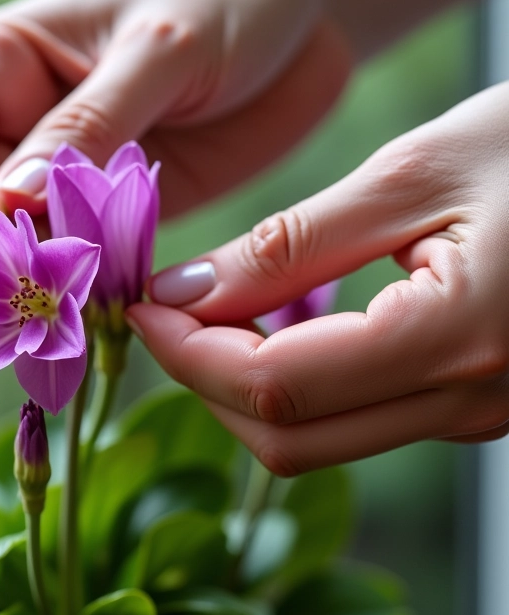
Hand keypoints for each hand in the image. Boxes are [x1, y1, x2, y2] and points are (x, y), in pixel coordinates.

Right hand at [0, 0, 350, 271]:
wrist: (298, 25)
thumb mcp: (157, 47)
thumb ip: (87, 125)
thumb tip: (14, 203)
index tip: (5, 226)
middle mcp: (8, 127)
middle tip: (31, 285)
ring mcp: (51, 180)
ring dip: (18, 287)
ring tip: (69, 306)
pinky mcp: (99, 217)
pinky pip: (63, 266)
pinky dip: (69, 295)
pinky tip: (98, 309)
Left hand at [126, 81, 508, 474]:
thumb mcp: (410, 176)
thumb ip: (289, 247)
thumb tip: (184, 291)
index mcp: (457, 341)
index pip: (274, 387)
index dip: (189, 353)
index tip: (143, 303)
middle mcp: (468, 404)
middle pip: (285, 437)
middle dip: (204, 379)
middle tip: (168, 309)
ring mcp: (470, 415)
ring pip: (312, 439)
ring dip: (240, 386)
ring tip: (210, 312)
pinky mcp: (464, 404)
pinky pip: (350, 419)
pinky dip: (288, 385)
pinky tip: (270, 328)